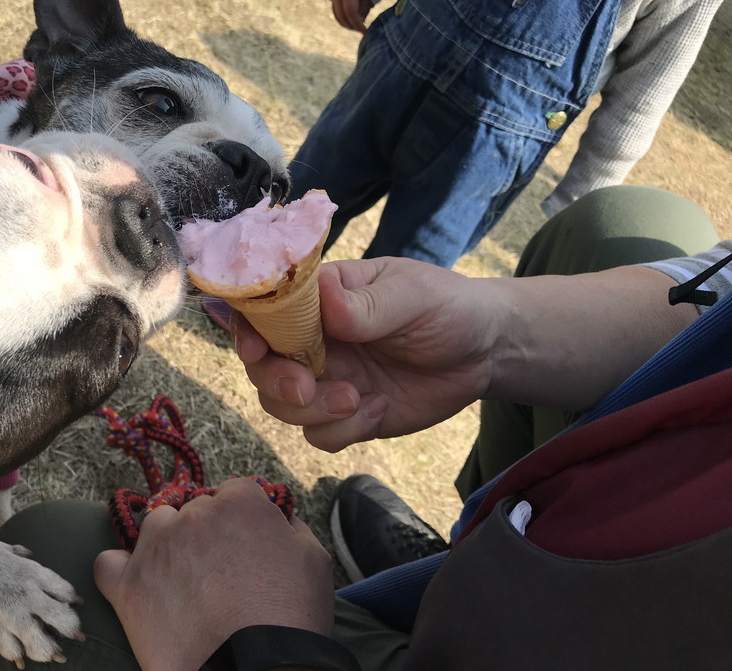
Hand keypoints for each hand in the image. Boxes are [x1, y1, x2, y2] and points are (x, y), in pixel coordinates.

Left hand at [94, 478, 333, 670]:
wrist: (255, 670)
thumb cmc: (292, 618)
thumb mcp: (314, 560)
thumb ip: (291, 527)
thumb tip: (279, 520)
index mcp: (239, 503)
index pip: (234, 492)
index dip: (241, 519)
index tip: (246, 545)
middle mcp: (193, 515)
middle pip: (193, 509)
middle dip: (206, 534)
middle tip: (221, 572)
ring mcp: (157, 549)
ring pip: (153, 527)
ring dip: (167, 545)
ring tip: (183, 581)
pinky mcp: (129, 587)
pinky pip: (108, 563)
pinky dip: (121, 571)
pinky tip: (138, 585)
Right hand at [234, 258, 498, 451]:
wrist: (485, 353)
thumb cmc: (446, 307)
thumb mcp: (413, 296)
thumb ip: (368, 305)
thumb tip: (324, 299)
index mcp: (319, 299)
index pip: (264, 309)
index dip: (247, 329)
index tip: (254, 349)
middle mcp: (313, 339)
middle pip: (262, 365)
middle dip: (276, 381)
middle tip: (307, 389)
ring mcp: (328, 379)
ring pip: (282, 406)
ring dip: (311, 412)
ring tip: (359, 400)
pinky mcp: (346, 415)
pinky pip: (319, 435)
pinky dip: (343, 431)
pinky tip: (379, 409)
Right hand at [330, 0, 372, 32]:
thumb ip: (363, 8)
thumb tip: (359, 22)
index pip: (350, 11)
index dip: (357, 23)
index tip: (365, 31)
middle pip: (342, 16)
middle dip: (352, 26)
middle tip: (361, 30)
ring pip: (337, 16)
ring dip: (347, 25)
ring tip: (357, 27)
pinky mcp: (333, 0)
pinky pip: (336, 14)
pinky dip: (343, 21)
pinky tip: (352, 23)